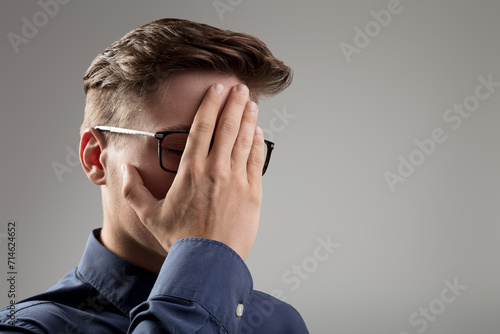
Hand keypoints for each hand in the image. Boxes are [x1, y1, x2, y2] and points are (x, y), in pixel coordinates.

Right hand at [121, 83, 263, 259]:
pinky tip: (258, 132)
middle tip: (239, 87)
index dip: (211, 104)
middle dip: (233, 103)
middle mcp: (215, 169)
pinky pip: (256, 160)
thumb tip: (125, 169)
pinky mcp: (252, 192)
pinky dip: (257, 143)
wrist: (208, 262)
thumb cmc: (180, 239)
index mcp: (191, 170)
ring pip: (244, 139)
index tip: (217, 89)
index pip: (203, 127)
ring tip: (250, 102)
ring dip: (248, 118)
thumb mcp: (149, 215)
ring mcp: (236, 179)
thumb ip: (134, 190)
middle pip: (227, 126)